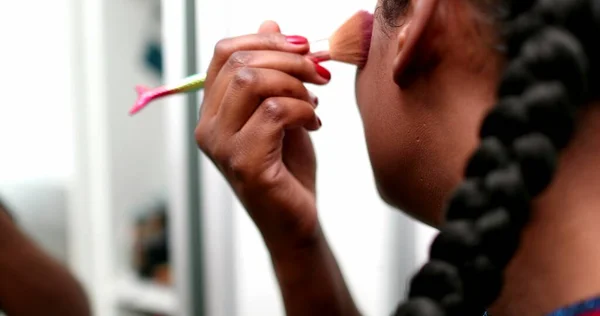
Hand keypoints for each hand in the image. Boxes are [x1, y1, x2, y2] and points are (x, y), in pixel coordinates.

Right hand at [195, 21, 330, 249]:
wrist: (294, 219)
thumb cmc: (287, 168)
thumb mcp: (282, 109)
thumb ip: (274, 71)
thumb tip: (271, 23)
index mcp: (213, 111)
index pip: (224, 53)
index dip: (266, 40)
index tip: (302, 46)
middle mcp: (208, 127)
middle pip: (240, 63)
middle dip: (289, 60)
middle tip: (319, 73)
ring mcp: (221, 146)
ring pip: (254, 82)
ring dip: (296, 85)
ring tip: (313, 102)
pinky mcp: (244, 162)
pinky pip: (275, 111)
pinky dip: (303, 110)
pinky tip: (314, 123)